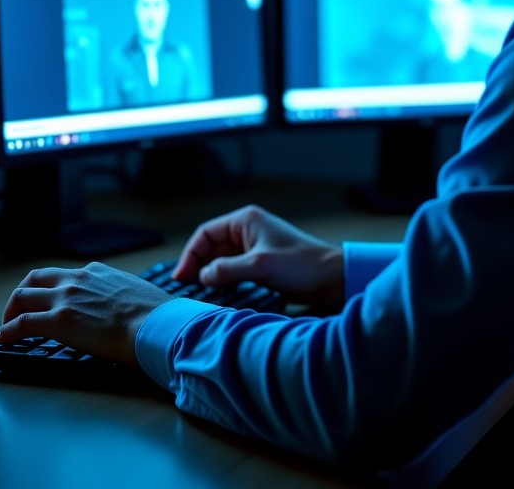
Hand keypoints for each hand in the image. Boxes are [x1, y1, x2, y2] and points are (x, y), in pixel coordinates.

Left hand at [0, 261, 172, 365]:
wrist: (156, 324)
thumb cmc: (153, 314)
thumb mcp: (132, 292)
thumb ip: (117, 294)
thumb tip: (120, 309)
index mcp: (96, 271)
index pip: (62, 274)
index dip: (47, 288)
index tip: (44, 300)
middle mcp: (77, 278)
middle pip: (35, 278)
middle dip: (21, 294)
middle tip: (16, 310)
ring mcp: (66, 298)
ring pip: (23, 296)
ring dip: (10, 311)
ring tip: (6, 325)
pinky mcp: (59, 321)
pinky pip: (23, 323)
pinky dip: (8, 330)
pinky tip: (3, 338)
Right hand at [173, 204, 344, 310]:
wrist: (332, 278)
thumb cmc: (302, 265)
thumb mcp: (260, 265)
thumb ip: (227, 269)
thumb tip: (202, 276)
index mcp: (246, 220)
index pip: (206, 233)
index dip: (191, 254)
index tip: (181, 276)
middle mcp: (248, 231)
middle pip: (211, 247)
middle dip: (198, 265)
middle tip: (185, 288)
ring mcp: (254, 248)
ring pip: (221, 260)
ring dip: (210, 275)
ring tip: (198, 293)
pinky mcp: (261, 264)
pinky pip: (233, 270)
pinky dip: (223, 281)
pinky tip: (217, 294)